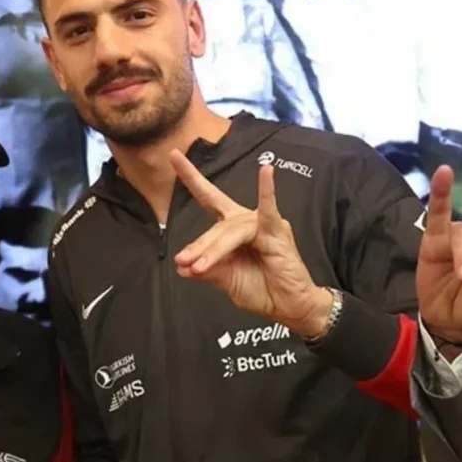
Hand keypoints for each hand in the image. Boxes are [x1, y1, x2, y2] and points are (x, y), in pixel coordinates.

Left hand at [170, 150, 331, 337]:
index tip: (173, 155)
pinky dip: (267, 191)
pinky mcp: (277, 232)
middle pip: (217, 225)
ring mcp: (263, 224)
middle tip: (185, 263)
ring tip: (200, 267)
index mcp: (233, 229)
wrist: (288, 306)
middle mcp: (247, 221)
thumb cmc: (262, 290)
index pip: (209, 199)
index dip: (192, 178)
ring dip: (214, 250)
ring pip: (231, 231)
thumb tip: (182, 267)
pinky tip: (266, 172)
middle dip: (200, 245)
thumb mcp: (227, 281)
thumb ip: (207, 271)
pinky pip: (268, 211)